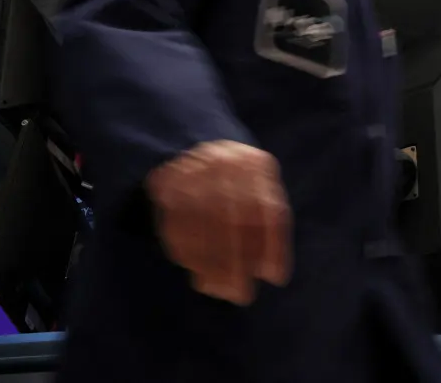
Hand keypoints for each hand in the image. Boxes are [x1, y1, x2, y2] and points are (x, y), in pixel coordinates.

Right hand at [146, 140, 291, 304]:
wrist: (191, 146)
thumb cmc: (235, 182)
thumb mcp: (260, 191)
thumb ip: (270, 226)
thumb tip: (273, 274)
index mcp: (255, 163)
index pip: (268, 209)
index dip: (274, 246)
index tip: (275, 278)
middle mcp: (224, 162)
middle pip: (233, 218)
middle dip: (237, 263)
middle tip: (241, 295)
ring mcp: (192, 170)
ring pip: (201, 224)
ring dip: (210, 264)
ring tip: (218, 290)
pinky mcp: (164, 181)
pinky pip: (175, 223)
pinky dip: (188, 254)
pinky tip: (197, 272)